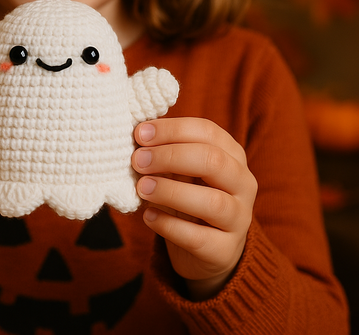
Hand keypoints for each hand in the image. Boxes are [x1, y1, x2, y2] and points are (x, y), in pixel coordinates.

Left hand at [131, 117, 256, 299]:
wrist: (205, 249)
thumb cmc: (188, 195)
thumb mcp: (180, 169)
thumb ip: (165, 151)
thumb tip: (137, 135)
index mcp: (232, 155)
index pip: (208, 132)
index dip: (172, 130)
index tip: (140, 133)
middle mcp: (243, 183)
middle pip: (213, 161)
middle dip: (170, 156)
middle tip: (137, 160)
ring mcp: (239, 218)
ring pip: (213, 202)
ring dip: (171, 191)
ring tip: (142, 188)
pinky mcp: (225, 250)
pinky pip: (199, 238)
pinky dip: (169, 225)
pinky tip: (148, 216)